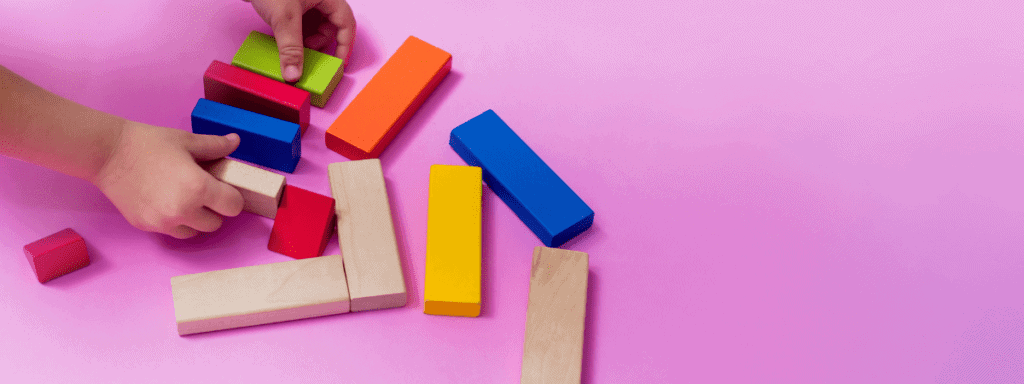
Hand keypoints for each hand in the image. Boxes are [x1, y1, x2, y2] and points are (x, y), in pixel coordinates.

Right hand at [93, 122, 244, 238]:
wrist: (107, 153)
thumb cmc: (147, 143)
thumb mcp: (187, 140)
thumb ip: (215, 145)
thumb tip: (235, 141)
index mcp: (198, 188)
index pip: (233, 206)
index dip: (232, 197)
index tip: (224, 188)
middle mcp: (183, 210)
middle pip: (216, 223)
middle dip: (214, 209)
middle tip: (203, 191)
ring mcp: (163, 222)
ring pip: (195, 231)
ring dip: (196, 219)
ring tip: (185, 197)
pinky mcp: (147, 226)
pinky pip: (172, 231)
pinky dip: (176, 221)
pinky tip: (167, 202)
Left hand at [245, 0, 355, 81]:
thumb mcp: (283, 19)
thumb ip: (290, 49)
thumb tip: (294, 75)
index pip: (346, 24)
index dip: (344, 46)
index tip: (337, 64)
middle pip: (330, 28)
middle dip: (319, 44)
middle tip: (307, 54)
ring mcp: (307, 2)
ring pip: (316, 27)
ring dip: (307, 41)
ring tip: (293, 47)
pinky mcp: (293, 5)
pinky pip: (302, 25)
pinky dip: (296, 36)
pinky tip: (286, 41)